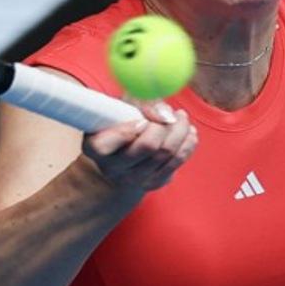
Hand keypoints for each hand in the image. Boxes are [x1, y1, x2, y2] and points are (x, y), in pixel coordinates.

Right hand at [81, 102, 197, 190]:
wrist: (119, 162)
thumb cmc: (118, 126)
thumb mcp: (119, 109)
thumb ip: (138, 102)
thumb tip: (165, 112)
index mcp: (97, 147)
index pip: (114, 140)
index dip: (132, 127)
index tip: (144, 118)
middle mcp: (114, 168)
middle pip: (149, 145)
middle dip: (165, 124)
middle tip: (172, 112)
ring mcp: (135, 179)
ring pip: (168, 152)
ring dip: (180, 130)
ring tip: (181, 117)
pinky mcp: (154, 183)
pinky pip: (177, 161)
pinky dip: (187, 143)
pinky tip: (188, 131)